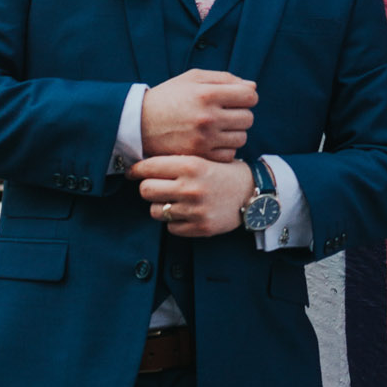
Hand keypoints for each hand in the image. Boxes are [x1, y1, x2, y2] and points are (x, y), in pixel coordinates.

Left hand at [129, 154, 253, 238]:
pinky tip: (185, 212)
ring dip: (160, 206)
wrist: (253, 193)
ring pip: (155, 211)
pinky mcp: (200, 227)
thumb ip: (177, 161)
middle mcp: (191, 187)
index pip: (149, 167)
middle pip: (146, 190)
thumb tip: (143, 165)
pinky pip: (170, 227)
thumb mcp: (204, 158)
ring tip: (173, 201)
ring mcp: (195, 209)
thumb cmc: (225, 173)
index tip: (133, 172)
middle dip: (148, 188)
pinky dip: (174, 221)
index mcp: (191, 165)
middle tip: (155, 187)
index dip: (136, 170)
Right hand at [140, 69, 256, 161]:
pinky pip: (229, 154)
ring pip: (241, 138)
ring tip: (220, 127)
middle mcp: (207, 117)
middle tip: (227, 113)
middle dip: (241, 114)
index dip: (247, 96)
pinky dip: (226, 148)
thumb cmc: (169, 97)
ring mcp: (204, 139)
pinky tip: (214, 141)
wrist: (139, 123)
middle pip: (248, 118)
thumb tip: (252, 87)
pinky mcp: (199, 156)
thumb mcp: (192, 78)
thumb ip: (224, 79)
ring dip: (234, 132)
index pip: (250, 96)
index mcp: (207, 94)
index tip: (237, 98)